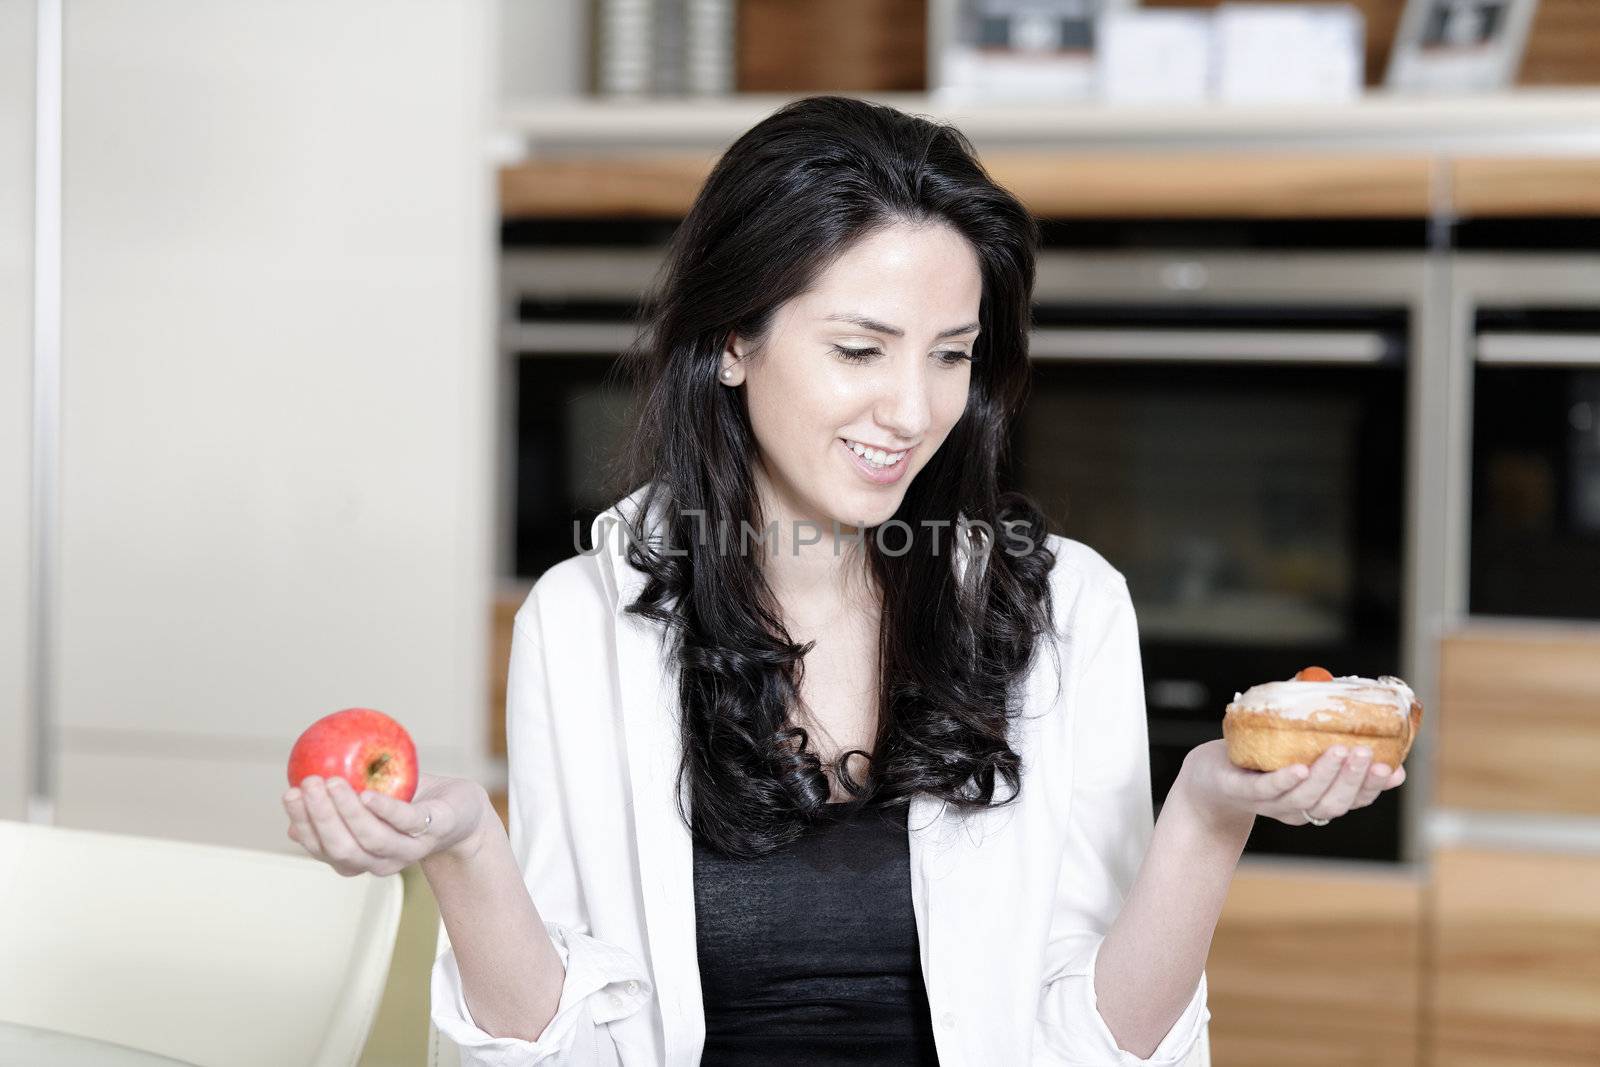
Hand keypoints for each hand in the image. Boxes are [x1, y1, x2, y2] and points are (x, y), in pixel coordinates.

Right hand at [281, 770, 488, 876]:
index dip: (303, 824)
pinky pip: (407, 822)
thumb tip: (297, 793)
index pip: (322, 847)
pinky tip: (367, 793)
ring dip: (347, 811)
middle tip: (307, 784)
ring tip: (332, 781)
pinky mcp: (435, 829)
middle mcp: (381, 860)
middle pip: (342, 848)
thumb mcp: (371, 798)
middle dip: (320, 817)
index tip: (289, 794)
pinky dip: (385, 810)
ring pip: (371, 839)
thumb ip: (339, 801)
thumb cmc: (410, 802)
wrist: (463, 810)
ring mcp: (409, 849)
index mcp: (360, 855)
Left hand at [1179, 738, 1406, 829]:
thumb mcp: (1294, 746)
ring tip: (1341, 751)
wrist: (1207, 779)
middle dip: (1355, 779)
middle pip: (1333, 802)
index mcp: (1315, 798)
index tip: (1396, 770)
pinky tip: (1299, 768)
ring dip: (1326, 776)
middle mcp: (1296, 807)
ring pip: (1304, 797)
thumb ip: (1321, 731)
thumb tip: (1354, 701)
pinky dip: (1284, 781)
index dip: (1375, 787)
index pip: (1352, 798)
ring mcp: (1268, 802)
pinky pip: (1265, 790)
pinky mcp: (1240, 791)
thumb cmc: (1257, 759)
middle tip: (1370, 754)